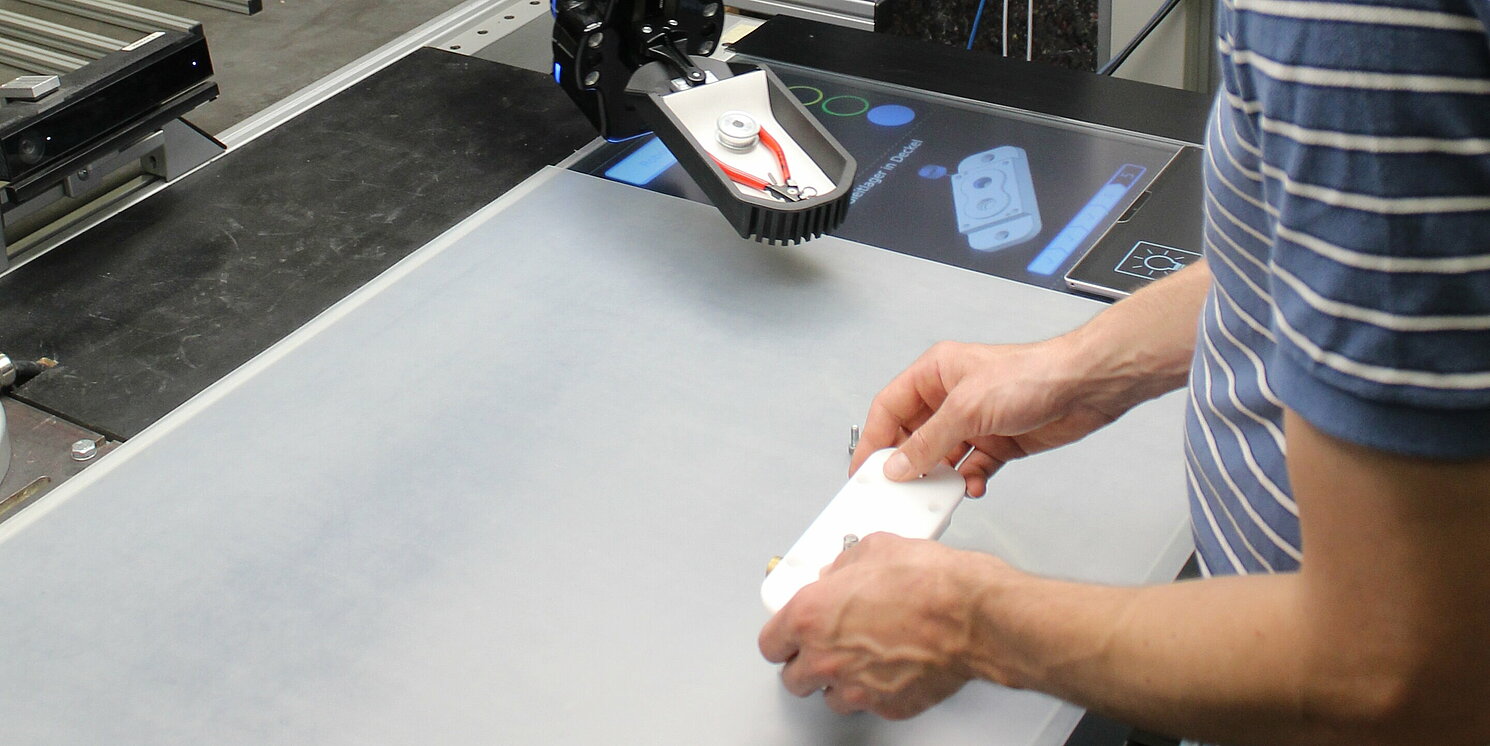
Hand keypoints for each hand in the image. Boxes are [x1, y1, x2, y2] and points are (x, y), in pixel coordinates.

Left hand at [758, 533, 1009, 718]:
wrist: (972, 615)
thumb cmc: (929, 582)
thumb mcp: (874, 549)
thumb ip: (843, 566)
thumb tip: (839, 572)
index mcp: (811, 616)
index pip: (771, 642)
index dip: (781, 637)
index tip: (789, 634)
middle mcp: (826, 657)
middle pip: (793, 677)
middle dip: (805, 662)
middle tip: (822, 646)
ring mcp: (856, 687)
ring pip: (829, 697)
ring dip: (837, 681)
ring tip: (857, 660)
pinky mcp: (888, 706)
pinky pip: (869, 705)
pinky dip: (874, 691)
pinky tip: (888, 669)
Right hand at [853, 339, 1128, 496]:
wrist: (1085, 387)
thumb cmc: (1031, 375)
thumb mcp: (966, 409)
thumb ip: (927, 442)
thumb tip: (898, 466)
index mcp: (934, 374)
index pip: (890, 408)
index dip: (874, 439)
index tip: (865, 470)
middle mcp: (951, 397)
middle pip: (913, 436)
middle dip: (908, 464)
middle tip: (898, 490)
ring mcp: (975, 421)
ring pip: (942, 457)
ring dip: (940, 477)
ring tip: (938, 493)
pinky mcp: (998, 442)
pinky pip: (972, 467)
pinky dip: (969, 480)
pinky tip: (973, 486)